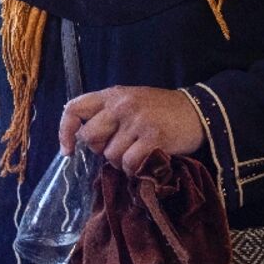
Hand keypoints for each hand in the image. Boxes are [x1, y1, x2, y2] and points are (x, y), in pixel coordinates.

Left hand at [59, 86, 203, 175]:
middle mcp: (120, 105)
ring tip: (137, 152)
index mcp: (111, 95)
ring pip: (110, 155)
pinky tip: (146, 160)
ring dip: (121, 161)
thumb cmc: (160, 110)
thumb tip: (82, 138)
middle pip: (89, 137)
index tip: (68, 150)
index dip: (64, 131)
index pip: (73, 108)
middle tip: (118, 147)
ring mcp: (136, 121)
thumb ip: (106, 113)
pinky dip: (135, 169)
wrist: (199, 111)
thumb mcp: (130, 101)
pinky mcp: (153, 137)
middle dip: (100, 149)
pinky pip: (129, 163)